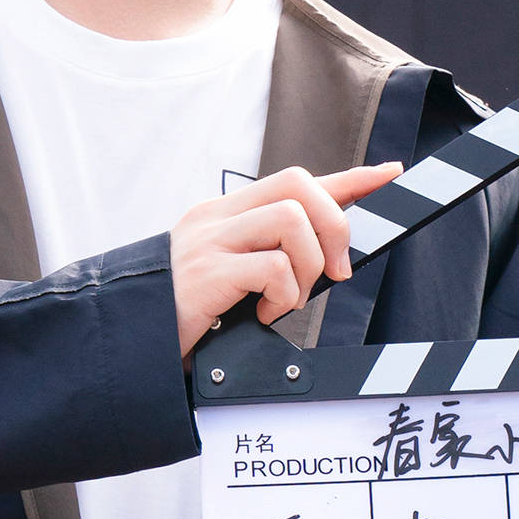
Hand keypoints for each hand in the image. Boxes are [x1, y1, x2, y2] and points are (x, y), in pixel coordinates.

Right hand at [173, 163, 402, 357]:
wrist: (130, 342)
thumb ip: (269, 260)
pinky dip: (284, 296)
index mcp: (225, 215)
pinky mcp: (206, 272)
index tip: (388, 175)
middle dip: (334, 227)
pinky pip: (273, 267)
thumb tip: (328, 261)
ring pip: (292, 220)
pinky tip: (265, 316)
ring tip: (286, 302)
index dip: (349, 179)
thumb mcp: (234, 280)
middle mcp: (217, 217)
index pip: (297, 181)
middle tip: (334, 274)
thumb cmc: (186, 317)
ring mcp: (209, 241)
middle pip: (299, 184)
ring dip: (307, 268)